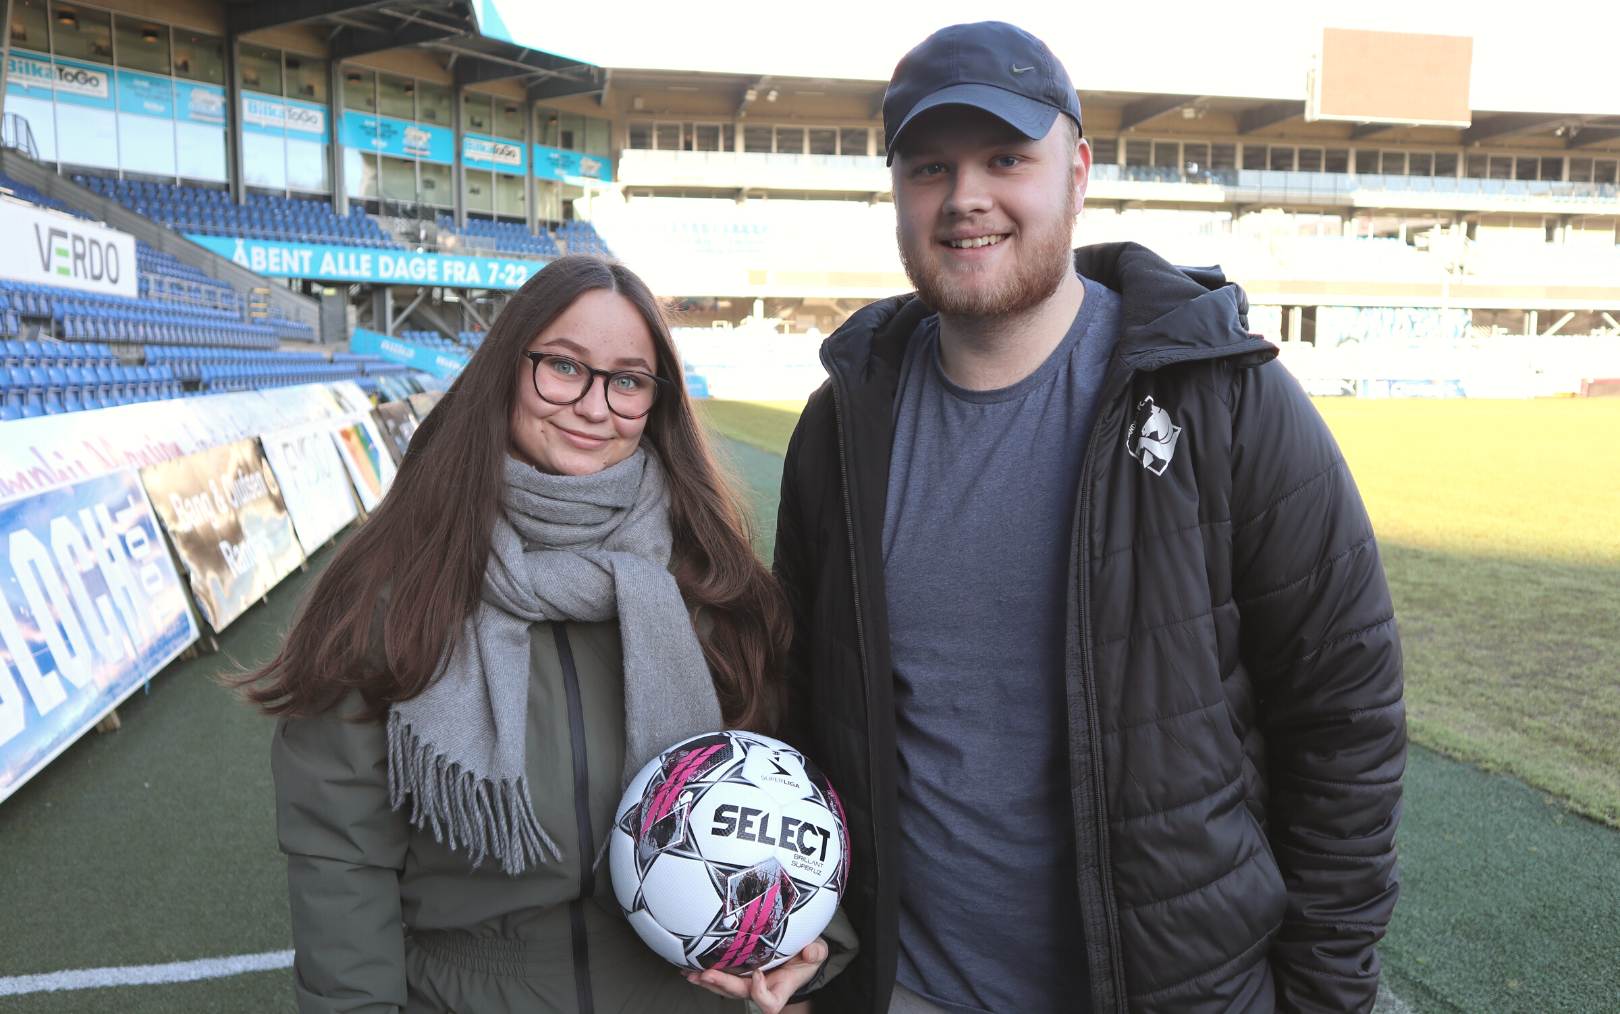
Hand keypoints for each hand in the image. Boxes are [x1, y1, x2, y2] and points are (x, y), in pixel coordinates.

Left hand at [683, 938, 827, 1013]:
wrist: (797, 950)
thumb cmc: (806, 954)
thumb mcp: (816, 952)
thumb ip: (816, 953)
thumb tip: (811, 951)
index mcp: (780, 988)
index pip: (768, 1002)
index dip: (760, 991)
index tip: (757, 972)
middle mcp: (760, 988)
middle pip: (738, 993)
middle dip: (721, 985)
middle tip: (706, 974)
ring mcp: (746, 981)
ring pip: (724, 986)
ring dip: (707, 980)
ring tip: (690, 972)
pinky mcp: (737, 970)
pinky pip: (720, 975)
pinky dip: (705, 971)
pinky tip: (690, 964)